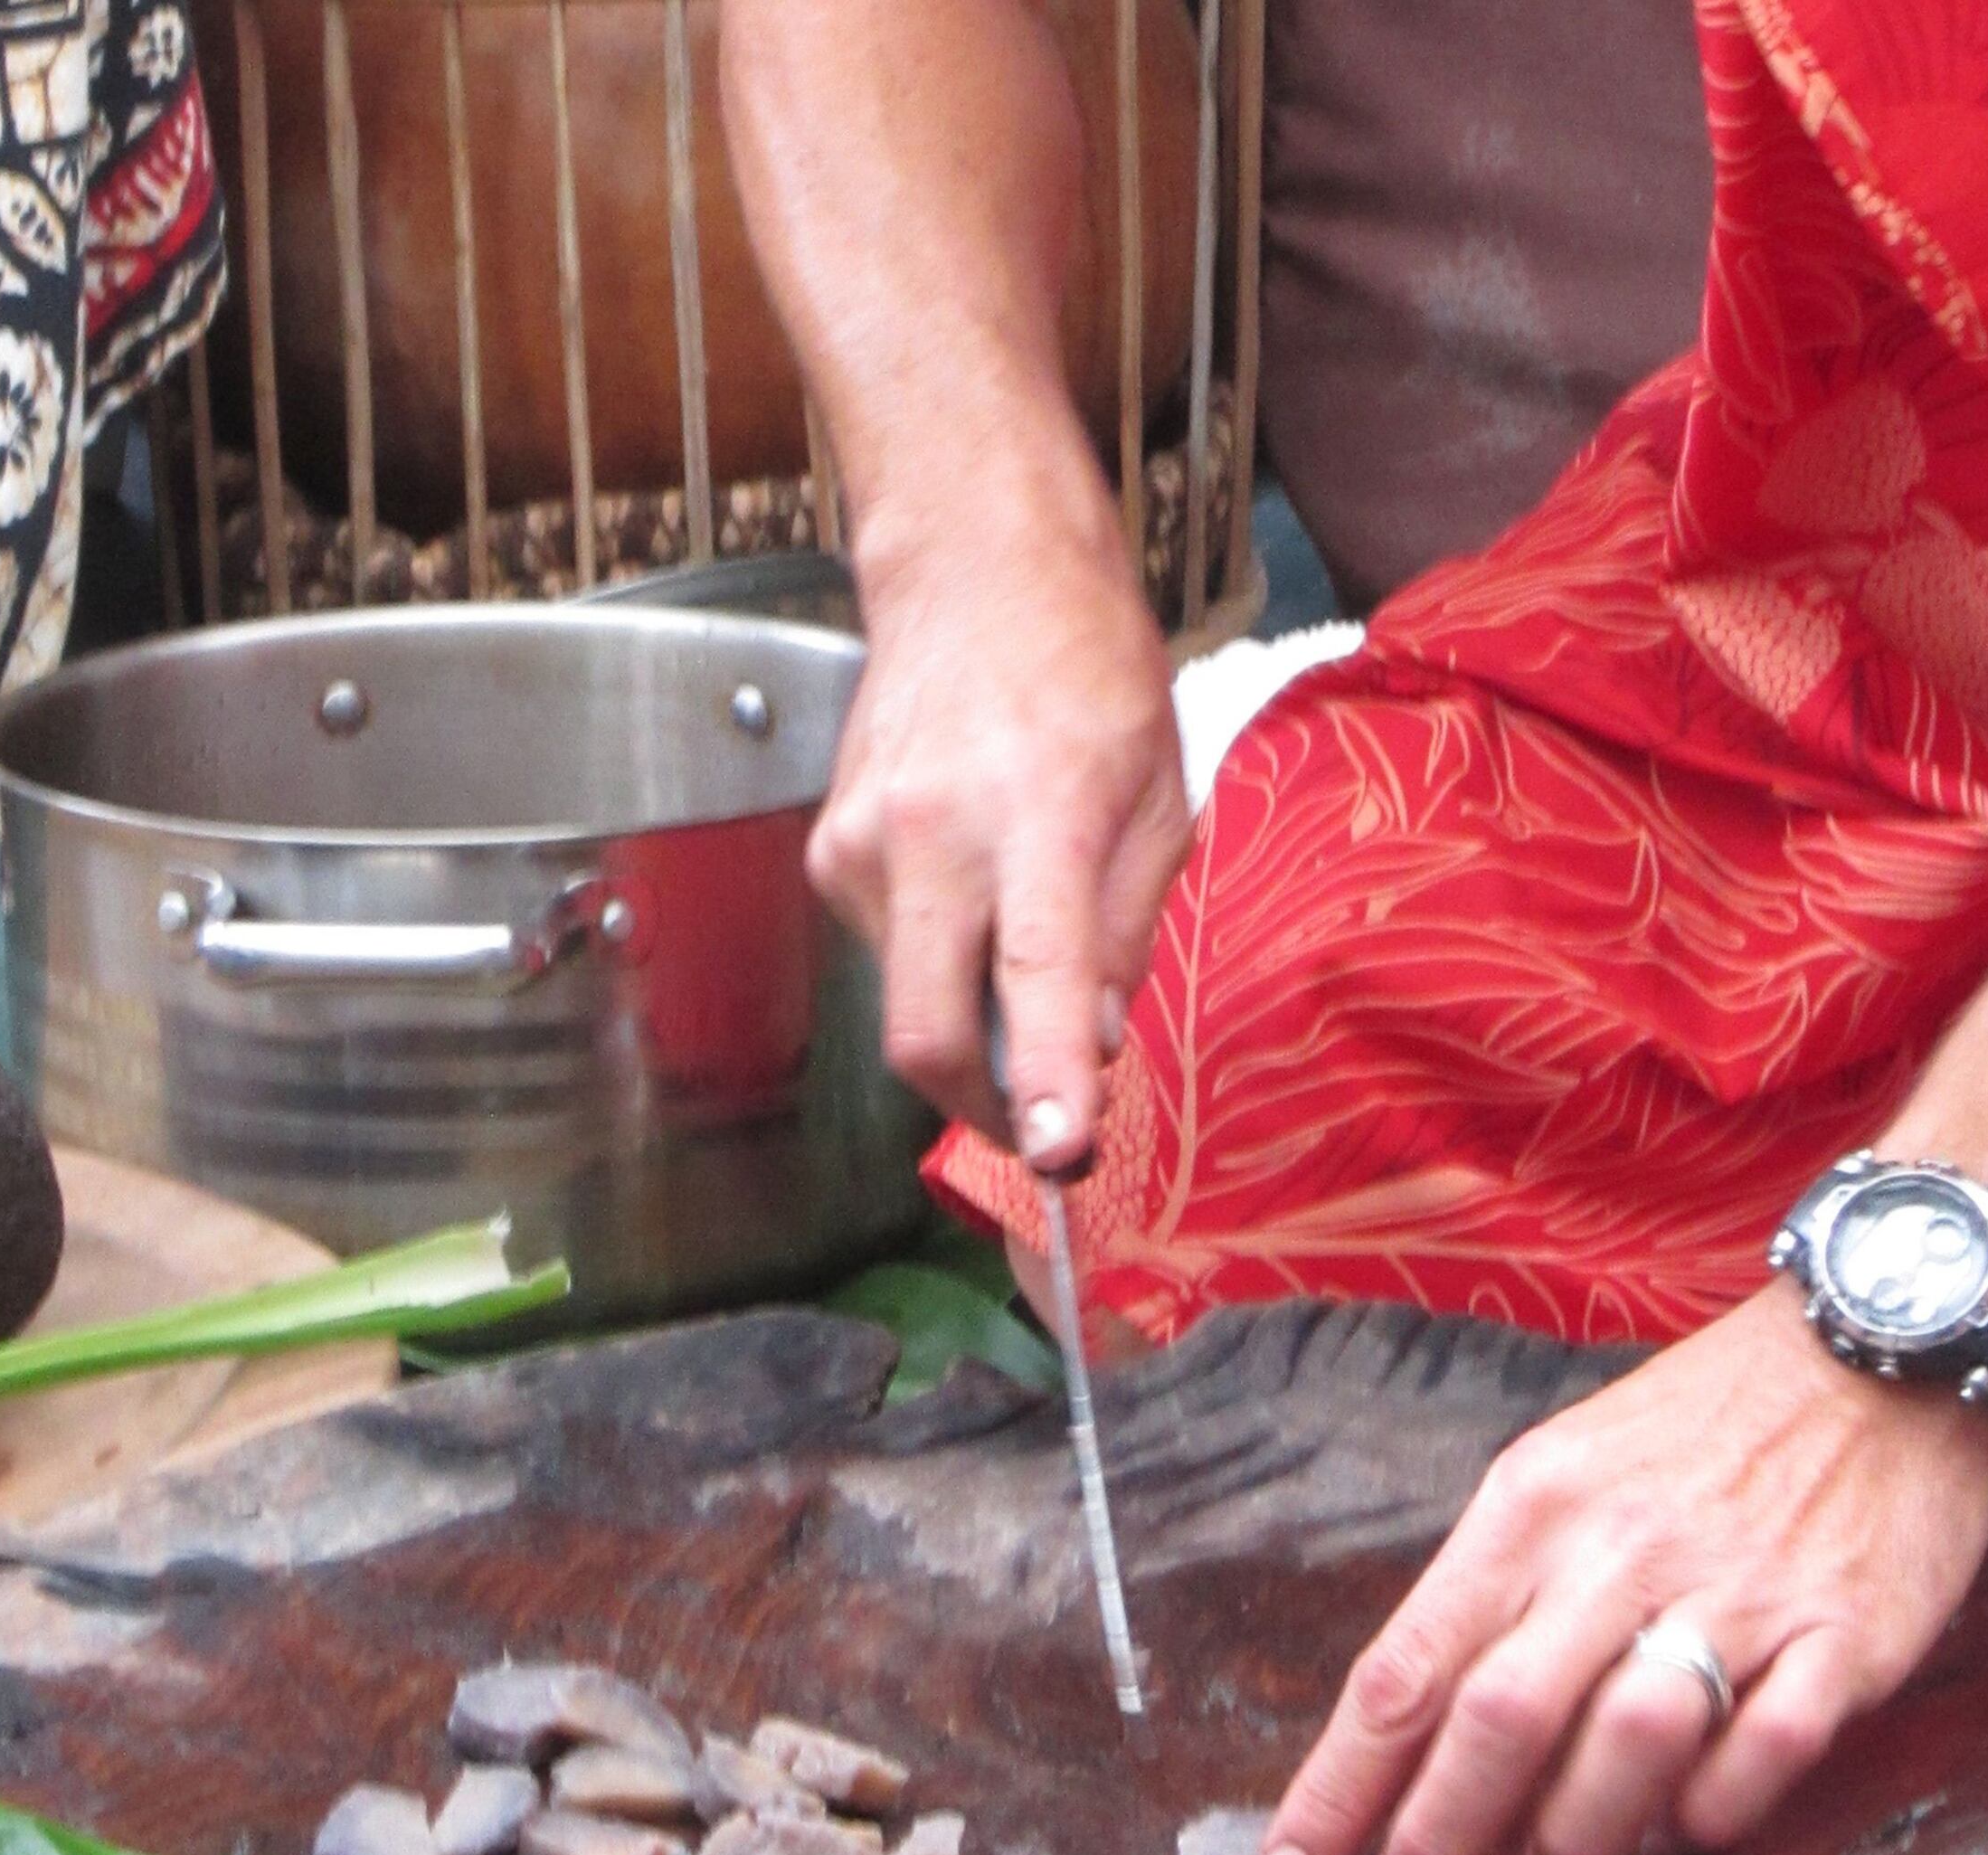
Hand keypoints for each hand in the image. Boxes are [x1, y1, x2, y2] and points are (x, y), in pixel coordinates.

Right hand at [810, 489, 1188, 1169]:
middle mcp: (931, 836)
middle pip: (925, 1033)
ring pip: (907, 998)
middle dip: (986, 1109)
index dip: (1046, 1082)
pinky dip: (940, 957)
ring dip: (971, 1013)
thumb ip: (1127, 929)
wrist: (973, 568)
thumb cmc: (1085, 669)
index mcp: (1039, 818)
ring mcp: (863, 843)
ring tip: (1022, 926)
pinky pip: (888, 950)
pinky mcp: (828, 847)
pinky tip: (974, 887)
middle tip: (1049, 1125)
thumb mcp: (1159, 795)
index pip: (1033, 975)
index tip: (1061, 1154)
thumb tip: (1093, 1045)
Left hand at [1250, 1282, 1987, 1854]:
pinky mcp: (1842, 1631)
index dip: (1340, 1787)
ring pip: (1628, 1744)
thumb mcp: (1568, 1467)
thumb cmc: (1706, 1423)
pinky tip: (1686, 1828)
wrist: (1877, 1346)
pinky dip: (1714, 1813)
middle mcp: (1621, 1548)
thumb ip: (1501, 1588)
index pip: (1407, 1667)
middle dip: (1437, 1835)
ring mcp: (1737, 1591)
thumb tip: (1425, 1725)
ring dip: (1577, 1833)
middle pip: (1499, 1717)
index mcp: (1534, 1505)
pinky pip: (1762, 1753)